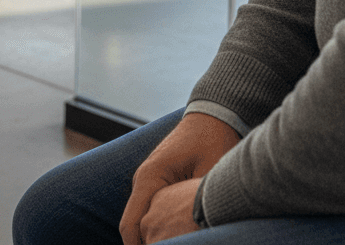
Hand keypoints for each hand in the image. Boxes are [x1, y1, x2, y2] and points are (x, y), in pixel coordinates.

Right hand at [120, 113, 239, 244]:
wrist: (214, 113)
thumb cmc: (214, 140)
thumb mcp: (210, 178)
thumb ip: (198, 208)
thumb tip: (204, 237)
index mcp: (149, 178)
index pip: (130, 226)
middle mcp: (143, 179)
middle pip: (133, 226)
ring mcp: (150, 179)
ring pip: (142, 219)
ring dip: (153, 238)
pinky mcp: (160, 180)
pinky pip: (152, 210)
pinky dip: (160, 227)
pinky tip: (178, 238)